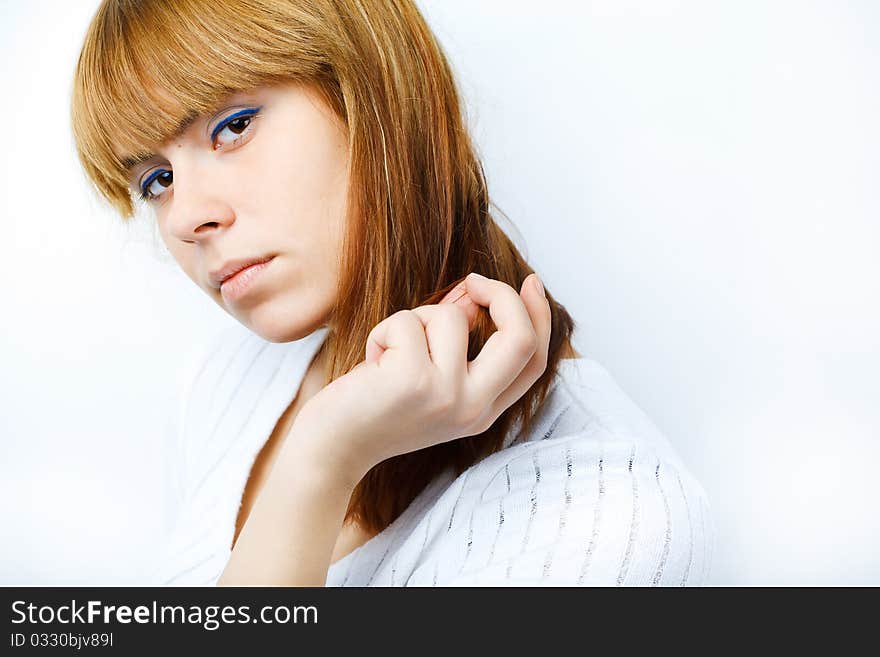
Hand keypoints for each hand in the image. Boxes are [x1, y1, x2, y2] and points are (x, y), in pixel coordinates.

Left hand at [289, 272, 551, 487]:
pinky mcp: (412, 381)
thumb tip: (470, 295)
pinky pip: (408, 321)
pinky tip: (371, 362)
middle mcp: (472, 408)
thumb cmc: (375, 407)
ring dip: (415, 318)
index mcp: (483, 411)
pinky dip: (384, 330)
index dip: (539, 316)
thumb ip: (457, 345)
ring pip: (451, 316)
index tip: (529, 282)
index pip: (534, 361)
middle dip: (501, 294)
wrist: (330, 449)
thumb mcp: (429, 382)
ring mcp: (446, 396)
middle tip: (471, 280)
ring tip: (390, 350)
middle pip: (519, 338)